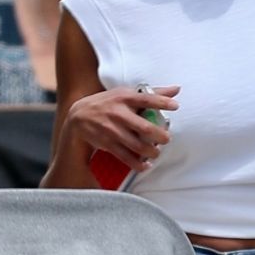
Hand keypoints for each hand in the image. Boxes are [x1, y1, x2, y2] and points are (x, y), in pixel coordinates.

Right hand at [63, 85, 179, 172]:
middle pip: (144, 127)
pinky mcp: (107, 143)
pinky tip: (146, 164)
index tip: (175, 106)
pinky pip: (125, 157)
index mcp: (125, 97)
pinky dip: (137, 164)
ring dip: (151, 152)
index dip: (162, 102)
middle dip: (159, 136)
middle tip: (167, 139)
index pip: (146, 99)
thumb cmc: (108, 103)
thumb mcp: (126, 94)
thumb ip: (152, 93)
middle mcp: (118, 113)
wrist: (78, 117)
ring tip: (156, 152)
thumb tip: (177, 89)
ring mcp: (112, 129)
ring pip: (136, 145)